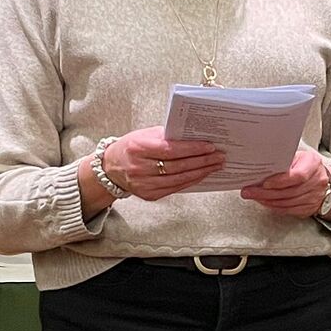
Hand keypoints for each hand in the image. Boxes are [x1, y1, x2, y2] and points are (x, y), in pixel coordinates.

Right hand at [103, 126, 225, 200]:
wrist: (112, 167)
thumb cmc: (131, 147)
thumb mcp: (144, 135)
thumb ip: (167, 136)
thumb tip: (193, 136)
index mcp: (138, 148)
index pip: (171, 150)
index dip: (192, 149)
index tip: (209, 146)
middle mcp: (140, 168)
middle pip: (178, 166)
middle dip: (202, 161)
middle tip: (219, 156)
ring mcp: (144, 184)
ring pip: (179, 180)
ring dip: (200, 172)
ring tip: (215, 165)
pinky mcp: (149, 195)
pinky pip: (175, 188)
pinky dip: (190, 181)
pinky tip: (201, 174)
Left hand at [240, 150, 330, 217]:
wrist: (323, 179)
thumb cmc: (305, 165)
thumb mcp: (298, 156)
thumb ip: (284, 161)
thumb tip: (261, 166)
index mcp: (313, 164)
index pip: (298, 176)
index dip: (280, 181)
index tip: (264, 183)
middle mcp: (317, 181)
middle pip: (289, 192)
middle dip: (266, 193)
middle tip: (249, 191)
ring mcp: (314, 197)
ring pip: (287, 203)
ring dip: (267, 201)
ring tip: (253, 196)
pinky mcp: (309, 208)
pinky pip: (288, 210)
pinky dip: (274, 207)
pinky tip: (264, 202)